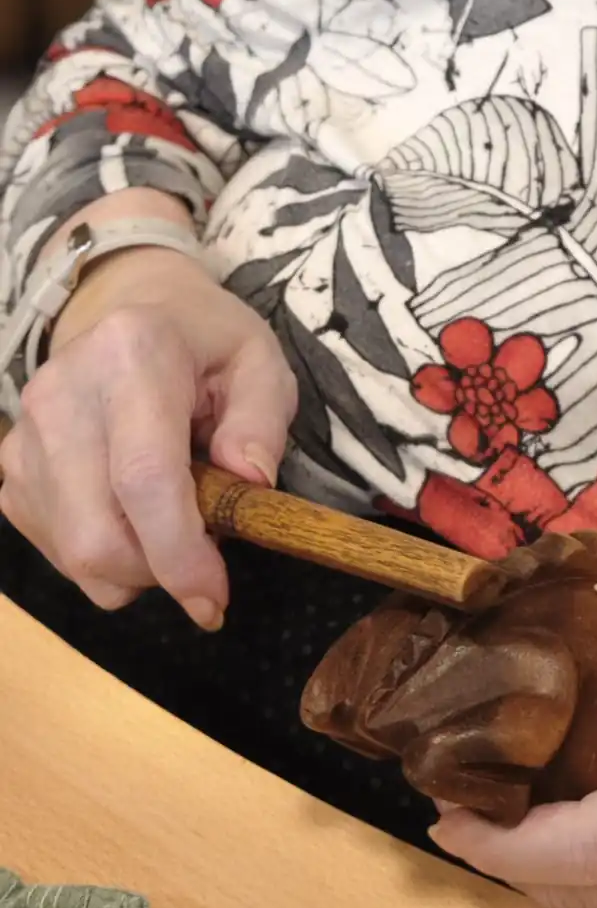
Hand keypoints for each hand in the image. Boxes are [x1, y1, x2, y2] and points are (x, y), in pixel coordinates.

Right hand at [0, 247, 296, 630]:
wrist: (125, 309)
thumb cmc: (202, 340)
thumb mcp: (258, 361)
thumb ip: (261, 422)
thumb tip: (249, 486)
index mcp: (130, 354)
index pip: (144, 477)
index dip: (178, 552)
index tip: (214, 598)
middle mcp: (61, 394)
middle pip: (97, 533)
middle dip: (159, 572)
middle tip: (206, 559)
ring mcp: (24, 436)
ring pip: (74, 554)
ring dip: (135, 568)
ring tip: (175, 520)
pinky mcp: (10, 471)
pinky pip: (57, 551)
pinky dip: (105, 558)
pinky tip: (134, 513)